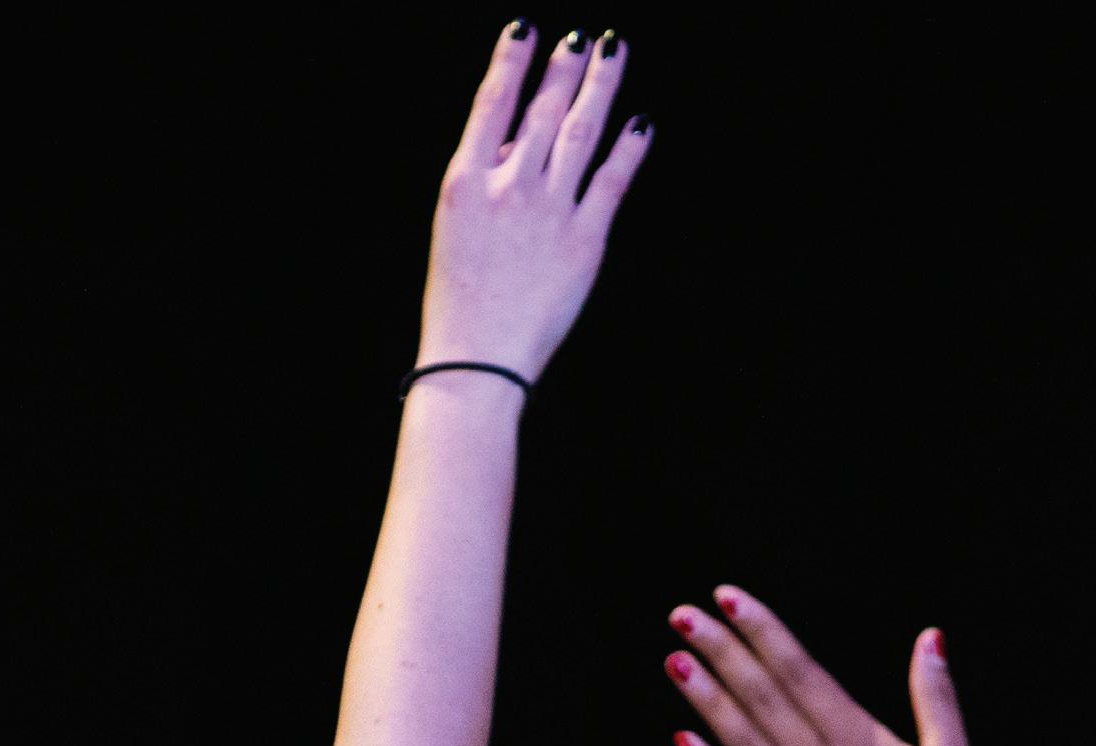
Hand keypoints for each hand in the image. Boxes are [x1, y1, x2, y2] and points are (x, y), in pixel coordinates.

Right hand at [415, 26, 650, 382]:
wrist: (476, 362)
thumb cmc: (457, 303)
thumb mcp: (453, 230)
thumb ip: (485, 181)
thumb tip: (516, 144)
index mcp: (464, 182)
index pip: (492, 102)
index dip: (512, 59)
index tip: (527, 27)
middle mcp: (508, 186)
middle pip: (542, 109)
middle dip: (564, 67)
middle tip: (582, 37)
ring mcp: (550, 210)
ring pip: (580, 131)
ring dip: (599, 86)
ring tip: (612, 52)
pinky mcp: (585, 240)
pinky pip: (613, 180)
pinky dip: (630, 147)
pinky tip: (641, 121)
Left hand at [665, 589, 982, 745]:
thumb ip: (936, 697)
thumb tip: (931, 636)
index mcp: (859, 738)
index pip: (800, 670)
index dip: (762, 630)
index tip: (728, 598)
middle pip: (761, 695)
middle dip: (721, 650)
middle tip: (681, 614)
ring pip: (741, 738)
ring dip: (705, 698)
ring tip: (674, 660)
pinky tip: (681, 738)